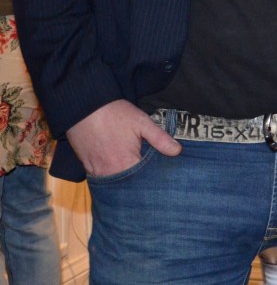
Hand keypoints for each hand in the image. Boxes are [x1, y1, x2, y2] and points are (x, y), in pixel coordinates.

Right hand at [65, 99, 181, 177]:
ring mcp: (96, 171)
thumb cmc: (115, 114)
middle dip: (138, 183)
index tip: (161, 179)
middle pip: (128, 185)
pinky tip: (118, 172)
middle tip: (149, 179)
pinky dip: (110, 177)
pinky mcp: (86, 167)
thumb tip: (177, 151)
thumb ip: (160, 139)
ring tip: (135, 177)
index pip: (144, 180)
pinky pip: (100, 178)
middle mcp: (110, 172)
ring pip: (114, 183)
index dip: (152, 179)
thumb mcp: (142, 122)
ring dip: (124, 182)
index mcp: (126, 163)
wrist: (84, 107)